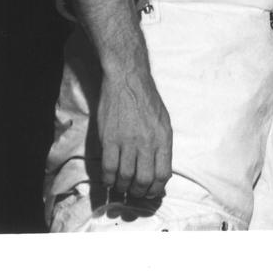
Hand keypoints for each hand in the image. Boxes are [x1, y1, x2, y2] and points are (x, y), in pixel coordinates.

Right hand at [96, 68, 172, 199]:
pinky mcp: (109, 139)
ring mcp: (127, 141)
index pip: (163, 174)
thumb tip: (160, 171)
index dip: (156, 189)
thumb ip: (162, 146)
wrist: (127, 80)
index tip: (151, 192)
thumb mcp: (164, 121)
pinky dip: (108, 179)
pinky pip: (108, 168)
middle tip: (135, 193)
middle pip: (143, 180)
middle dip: (139, 192)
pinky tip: (109, 179)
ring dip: (123, 187)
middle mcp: (147, 142)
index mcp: (163, 138)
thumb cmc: (147, 100)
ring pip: (125, 177)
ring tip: (122, 186)